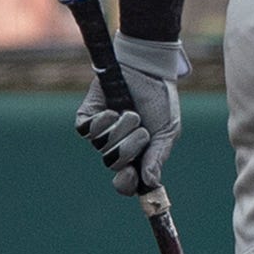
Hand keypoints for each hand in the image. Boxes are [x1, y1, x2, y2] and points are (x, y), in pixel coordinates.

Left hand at [74, 34, 187, 195]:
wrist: (148, 69)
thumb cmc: (160, 99)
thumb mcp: (167, 130)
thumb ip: (158, 157)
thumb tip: (151, 182)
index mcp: (137, 155)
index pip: (126, 182)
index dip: (127, 184)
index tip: (132, 176)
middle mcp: (116, 147)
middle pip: (113, 164)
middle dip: (129, 148)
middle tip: (142, 131)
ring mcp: (101, 134)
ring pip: (101, 147)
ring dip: (120, 129)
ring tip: (131, 112)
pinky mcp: (87, 118)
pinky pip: (87, 131)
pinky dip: (102, 121)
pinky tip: (112, 110)